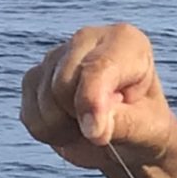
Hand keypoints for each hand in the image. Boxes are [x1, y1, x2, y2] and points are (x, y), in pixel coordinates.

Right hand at [20, 23, 176, 177]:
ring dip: (63, 128)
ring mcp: (57, 57)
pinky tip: (70, 128)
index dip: (91, 104)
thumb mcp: (147, 129)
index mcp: (125, 41)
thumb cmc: (145, 127)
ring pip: (42, 98)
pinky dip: (47, 132)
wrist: (129, 138)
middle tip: (103, 132)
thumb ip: (122, 123)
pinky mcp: (35, 78)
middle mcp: (87, 40)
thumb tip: (92, 126)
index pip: (97, 68)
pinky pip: (29, 113)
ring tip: (89, 128)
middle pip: (62, 83)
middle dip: (78, 117)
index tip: (97, 134)